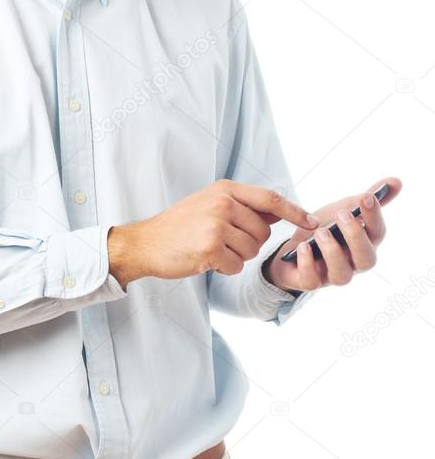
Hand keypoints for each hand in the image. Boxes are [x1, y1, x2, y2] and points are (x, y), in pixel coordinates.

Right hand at [108, 179, 318, 285]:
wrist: (145, 243)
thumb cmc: (179, 226)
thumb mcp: (210, 204)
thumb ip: (243, 206)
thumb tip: (279, 212)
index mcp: (224, 189)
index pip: (270, 199)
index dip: (294, 211)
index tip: (313, 222)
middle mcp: (222, 203)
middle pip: (263, 232)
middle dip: (250, 244)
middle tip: (223, 242)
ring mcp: (216, 226)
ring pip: (251, 251)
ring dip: (236, 257)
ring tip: (211, 249)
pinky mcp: (210, 249)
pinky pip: (236, 266)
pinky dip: (225, 269)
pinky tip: (205, 261)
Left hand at [262, 176, 401, 293]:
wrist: (293, 247)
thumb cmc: (325, 229)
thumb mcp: (343, 209)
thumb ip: (367, 199)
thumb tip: (396, 181)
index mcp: (364, 243)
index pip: (378, 233)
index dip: (374, 216)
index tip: (366, 197)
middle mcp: (353, 263)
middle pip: (366, 259)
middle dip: (355, 236)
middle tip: (342, 214)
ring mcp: (332, 275)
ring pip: (342, 275)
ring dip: (332, 252)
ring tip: (320, 232)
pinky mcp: (310, 281)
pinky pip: (311, 282)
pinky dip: (307, 265)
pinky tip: (303, 247)